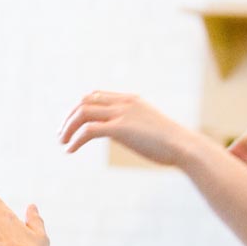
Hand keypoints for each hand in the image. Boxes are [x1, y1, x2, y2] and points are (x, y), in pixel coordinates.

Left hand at [58, 91, 192, 165]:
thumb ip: (134, 125)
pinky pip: (88, 131)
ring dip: (68, 127)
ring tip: (62, 142)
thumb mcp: (150, 127)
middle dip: (69, 117)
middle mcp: (124, 103)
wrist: (185, 147)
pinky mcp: (120, 128)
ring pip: (83, 113)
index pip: (96, 95)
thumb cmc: (171, 143)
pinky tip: (70, 150)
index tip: (72, 123)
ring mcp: (122, 114)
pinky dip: (75, 140)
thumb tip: (125, 134)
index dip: (79, 108)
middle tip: (61, 135)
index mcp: (131, 100)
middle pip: (84, 102)